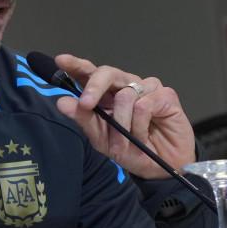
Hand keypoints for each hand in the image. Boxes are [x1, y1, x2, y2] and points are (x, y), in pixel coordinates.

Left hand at [52, 53, 195, 180]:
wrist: (158, 167)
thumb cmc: (129, 149)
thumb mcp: (100, 138)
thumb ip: (82, 118)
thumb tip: (62, 102)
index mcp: (105, 92)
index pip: (88, 72)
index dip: (75, 64)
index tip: (61, 60)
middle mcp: (124, 85)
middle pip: (106, 73)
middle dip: (93, 87)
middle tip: (86, 104)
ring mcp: (146, 88)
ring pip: (125, 95)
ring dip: (122, 124)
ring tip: (126, 142)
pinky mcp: (165, 95)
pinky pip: (145, 105)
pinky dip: (140, 126)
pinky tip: (144, 135)